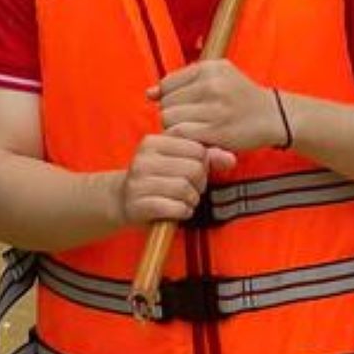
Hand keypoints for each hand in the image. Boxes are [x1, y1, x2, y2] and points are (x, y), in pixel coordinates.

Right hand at [116, 133, 235, 225]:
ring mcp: (138, 182)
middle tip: (191, 189)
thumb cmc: (157, 178)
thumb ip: (206, 157)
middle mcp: (143, 159)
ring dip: (192, 200)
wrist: (121, 200)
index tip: (194, 172)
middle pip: (193, 169)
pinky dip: (183, 211)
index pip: (197, 149)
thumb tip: (231, 159)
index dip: (203, 164)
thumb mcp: (178, 162)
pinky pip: (175, 208)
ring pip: (185, 189)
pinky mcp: (138, 205)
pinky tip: (179, 211)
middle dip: (199, 183)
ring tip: (185, 200)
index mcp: (153, 142)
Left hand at [152, 59, 280, 150]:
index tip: (186, 107)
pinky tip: (196, 139)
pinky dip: (184, 139)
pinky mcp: (217, 130)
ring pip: (170, 119)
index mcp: (210, 68)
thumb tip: (150, 94)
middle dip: (173, 115)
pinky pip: (181, 134)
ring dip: (177, 129)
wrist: (274, 116)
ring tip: (193, 129)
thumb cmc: (241, 97)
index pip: (167, 85)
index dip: (171, 99)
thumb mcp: (217, 76)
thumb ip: (182, 82)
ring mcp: (214, 108)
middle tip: (191, 121)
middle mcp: (212, 85)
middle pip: (166, 104)